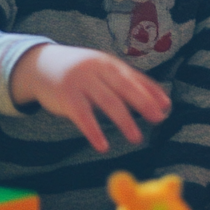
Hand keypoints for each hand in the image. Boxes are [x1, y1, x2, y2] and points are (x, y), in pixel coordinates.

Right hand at [10, 43, 170, 152]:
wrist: (42, 65)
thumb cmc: (81, 71)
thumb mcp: (103, 70)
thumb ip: (127, 82)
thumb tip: (159, 100)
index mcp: (110, 63)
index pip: (135, 77)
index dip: (152, 92)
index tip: (167, 107)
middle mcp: (98, 69)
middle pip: (125, 87)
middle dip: (143, 103)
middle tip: (158, 119)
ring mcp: (82, 82)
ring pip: (107, 102)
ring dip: (124, 121)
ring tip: (136, 138)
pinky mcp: (66, 97)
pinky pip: (83, 117)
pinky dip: (94, 132)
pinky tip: (103, 145)